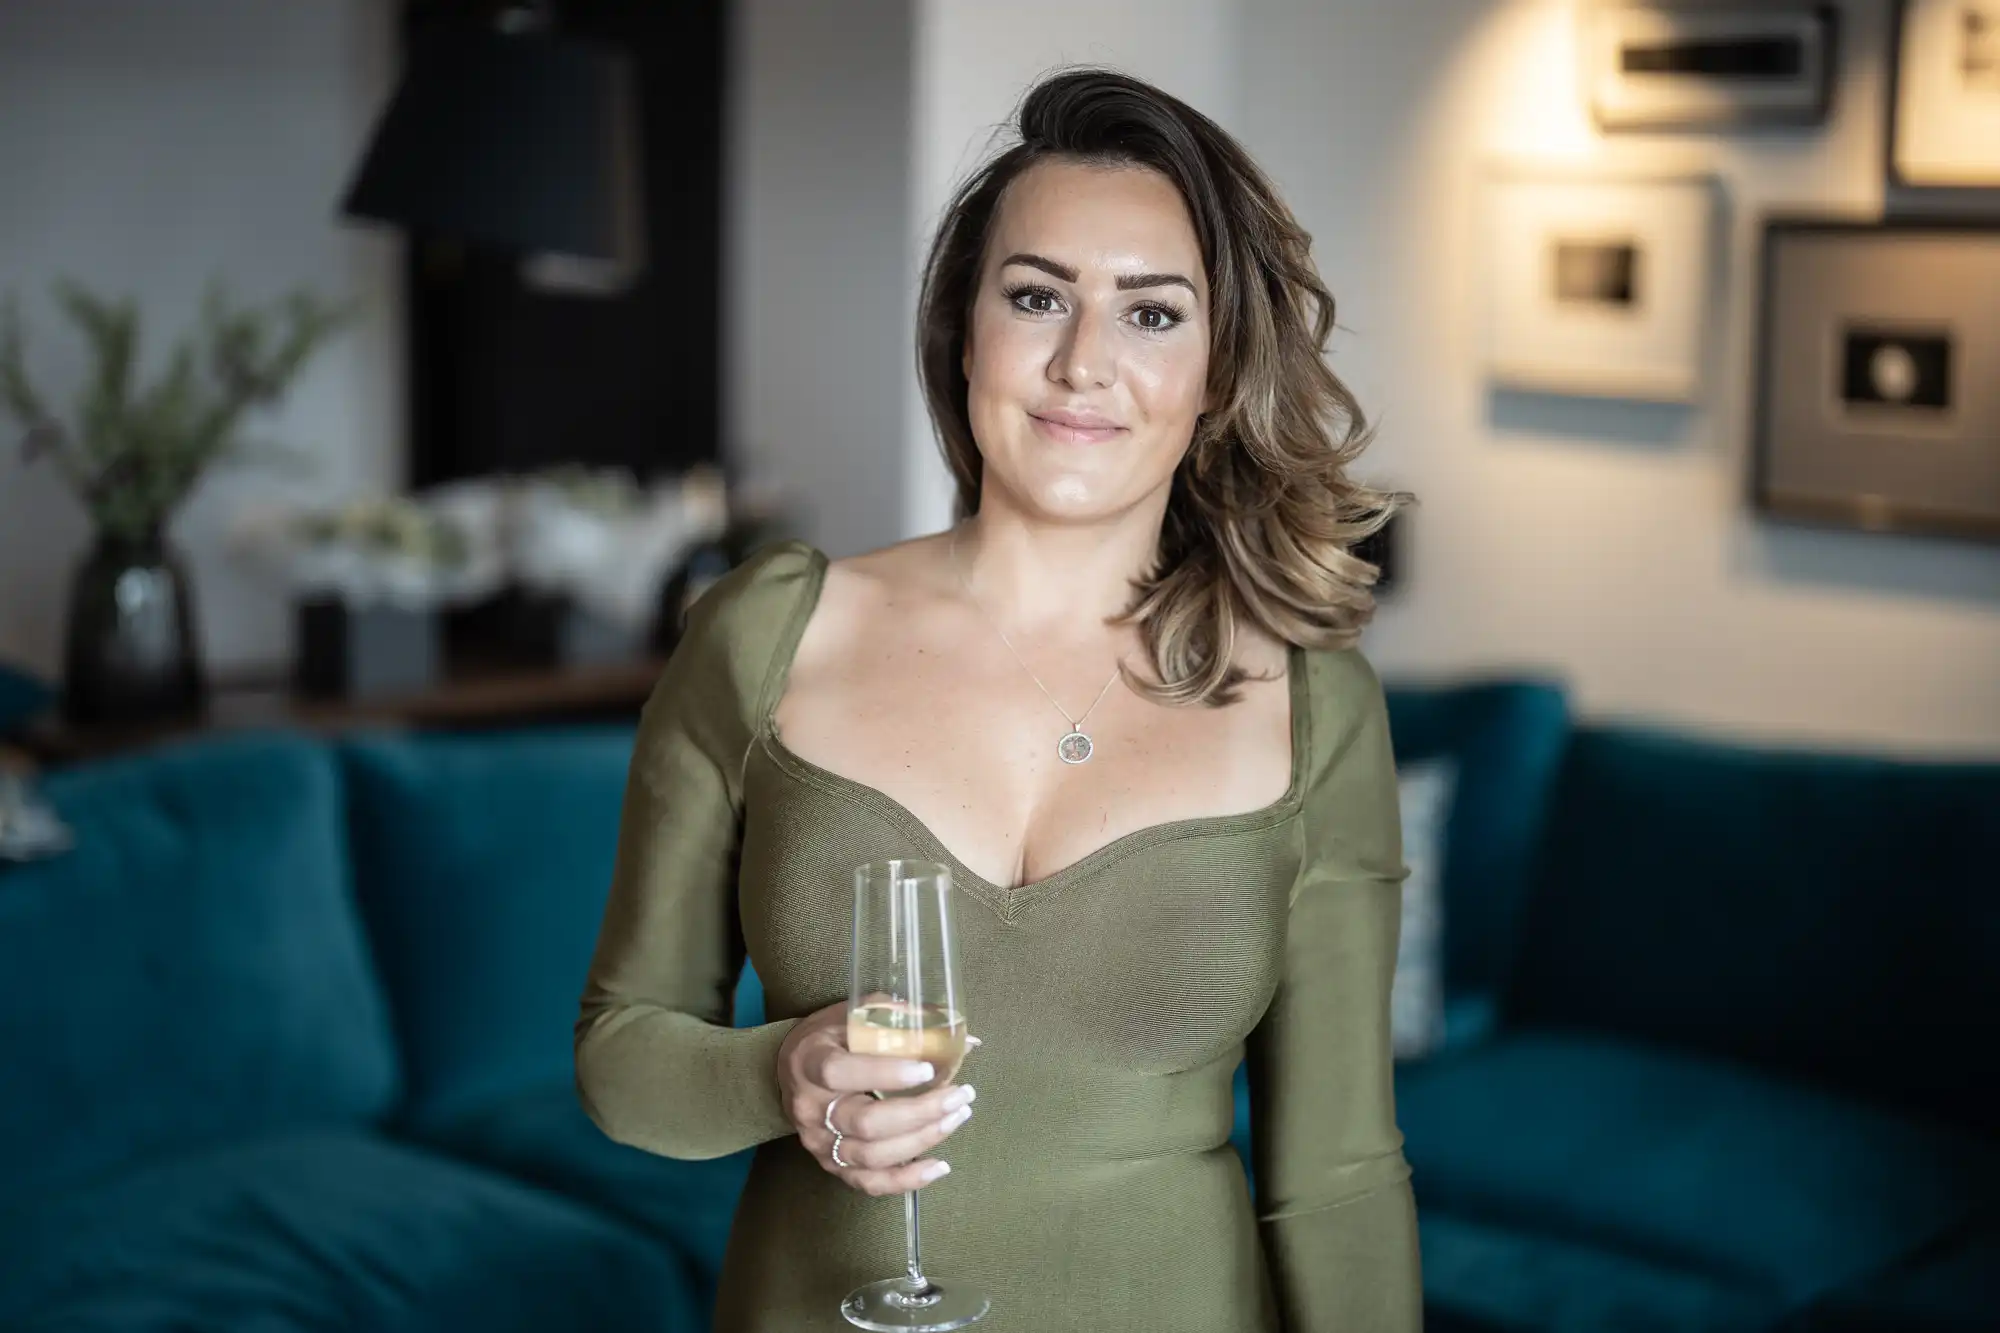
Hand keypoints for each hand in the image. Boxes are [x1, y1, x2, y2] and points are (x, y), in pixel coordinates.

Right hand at [777, 998, 977, 1196]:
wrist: (792, 1069)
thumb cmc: (829, 1037)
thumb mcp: (855, 1015)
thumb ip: (903, 1020)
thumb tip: (967, 1040)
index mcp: (810, 1062)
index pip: (841, 1072)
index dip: (885, 1073)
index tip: (927, 1070)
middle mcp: (811, 1108)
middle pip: (866, 1122)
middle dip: (921, 1112)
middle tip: (960, 1095)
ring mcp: (819, 1142)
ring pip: (873, 1156)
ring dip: (922, 1140)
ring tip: (957, 1117)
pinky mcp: (831, 1165)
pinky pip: (870, 1183)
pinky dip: (907, 1180)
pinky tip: (938, 1166)